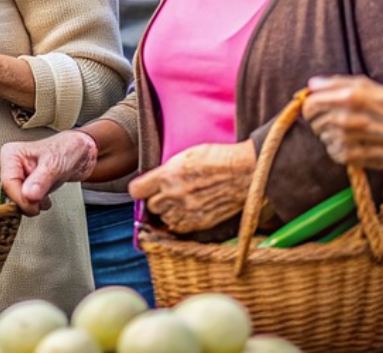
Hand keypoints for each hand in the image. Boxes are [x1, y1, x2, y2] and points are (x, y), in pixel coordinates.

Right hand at [0, 131, 97, 216]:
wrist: (80, 153)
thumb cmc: (67, 149)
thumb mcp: (55, 164)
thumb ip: (41, 180)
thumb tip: (28, 195)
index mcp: (11, 154)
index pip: (8, 183)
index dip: (21, 198)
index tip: (35, 205)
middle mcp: (11, 165)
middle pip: (10, 193)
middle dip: (28, 202)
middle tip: (42, 200)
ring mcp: (18, 176)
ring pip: (16, 200)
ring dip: (33, 205)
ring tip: (46, 195)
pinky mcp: (25, 186)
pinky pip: (24, 203)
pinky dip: (35, 205)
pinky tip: (45, 198)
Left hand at [129, 141, 255, 233]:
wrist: (246, 172)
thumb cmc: (220, 158)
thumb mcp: (187, 155)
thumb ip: (168, 170)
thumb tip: (156, 179)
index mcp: (168, 174)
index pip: (136, 190)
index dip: (139, 190)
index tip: (144, 189)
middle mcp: (174, 194)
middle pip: (151, 206)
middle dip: (156, 201)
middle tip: (167, 195)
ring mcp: (187, 211)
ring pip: (165, 219)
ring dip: (169, 213)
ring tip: (181, 202)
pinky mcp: (200, 222)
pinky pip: (180, 228)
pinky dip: (182, 222)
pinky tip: (190, 211)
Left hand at [303, 75, 382, 170]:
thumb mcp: (372, 87)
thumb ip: (339, 83)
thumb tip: (312, 84)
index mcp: (351, 97)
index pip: (311, 103)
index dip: (311, 104)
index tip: (320, 106)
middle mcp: (347, 119)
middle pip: (313, 120)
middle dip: (321, 118)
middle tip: (339, 118)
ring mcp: (348, 140)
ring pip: (321, 136)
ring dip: (331, 133)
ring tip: (353, 131)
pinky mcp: (352, 158)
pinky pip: (331, 151)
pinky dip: (339, 148)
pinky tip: (356, 143)